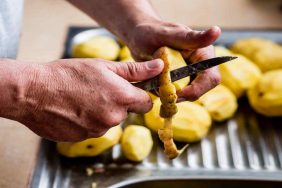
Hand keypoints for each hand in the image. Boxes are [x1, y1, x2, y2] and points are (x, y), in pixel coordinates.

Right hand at [18, 58, 162, 141]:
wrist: (34, 91)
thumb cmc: (68, 74)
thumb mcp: (104, 66)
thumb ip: (136, 70)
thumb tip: (160, 67)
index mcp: (123, 97)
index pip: (146, 103)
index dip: (140, 95)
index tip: (131, 90)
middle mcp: (114, 117)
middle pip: (127, 112)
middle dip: (118, 102)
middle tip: (98, 90)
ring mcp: (98, 129)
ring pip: (109, 120)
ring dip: (101, 111)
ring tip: (82, 98)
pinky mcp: (84, 137)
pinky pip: (94, 128)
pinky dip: (88, 120)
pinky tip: (74, 109)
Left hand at [127, 20, 220, 100]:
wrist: (138, 37)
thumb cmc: (153, 31)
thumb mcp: (169, 35)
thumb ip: (192, 37)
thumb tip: (216, 31)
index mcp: (204, 54)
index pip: (211, 78)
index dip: (196, 89)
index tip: (176, 93)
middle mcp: (200, 67)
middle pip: (199, 91)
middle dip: (181, 95)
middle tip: (161, 90)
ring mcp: (189, 76)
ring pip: (186, 96)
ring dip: (171, 96)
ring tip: (154, 84)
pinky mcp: (179, 83)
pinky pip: (175, 96)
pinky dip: (164, 95)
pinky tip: (153, 86)